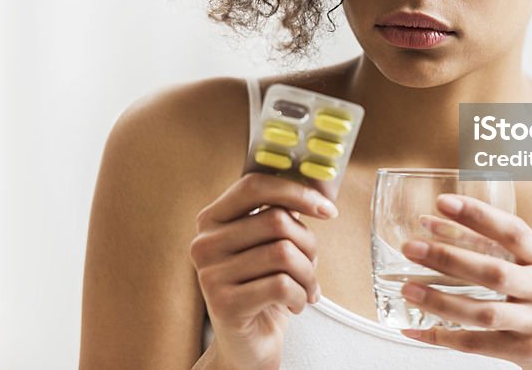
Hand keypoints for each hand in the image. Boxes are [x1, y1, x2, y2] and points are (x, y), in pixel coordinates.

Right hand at [189, 173, 337, 369]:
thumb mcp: (270, 245)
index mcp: (212, 219)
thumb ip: (283, 215)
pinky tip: (295, 305)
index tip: (327, 209)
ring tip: (305, 288)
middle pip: (276, 220)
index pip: (254, 186)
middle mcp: (204, 243)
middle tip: (311, 265)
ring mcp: (210, 274)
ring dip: (308, 274)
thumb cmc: (264, 288)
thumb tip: (319, 188)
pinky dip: (300, 296)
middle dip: (308, 244)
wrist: (247, 344)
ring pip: (284, 253)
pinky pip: (282, 285)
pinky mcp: (224, 304)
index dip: (296, 191)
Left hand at [398, 194, 531, 369]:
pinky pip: (477, 345)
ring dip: (440, 300)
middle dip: (448, 258)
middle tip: (411, 247)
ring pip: (483, 312)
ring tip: (407, 288)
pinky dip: (442, 337)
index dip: (478, 215)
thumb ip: (500, 248)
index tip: (443, 203)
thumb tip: (436, 224)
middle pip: (493, 272)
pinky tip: (415, 328)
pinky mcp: (526, 352)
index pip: (513, 230)